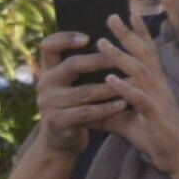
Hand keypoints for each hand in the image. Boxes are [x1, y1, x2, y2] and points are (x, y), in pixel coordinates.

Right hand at [36, 30, 125, 152]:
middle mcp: (44, 84)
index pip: (49, 46)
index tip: (88, 37)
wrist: (61, 141)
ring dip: (111, 87)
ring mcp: (48, 104)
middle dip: (99, 60)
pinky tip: (123, 104)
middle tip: (122, 57)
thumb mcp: (72, 84)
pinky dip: (106, 108)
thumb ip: (82, 65)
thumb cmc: (75, 105)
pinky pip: (85, 113)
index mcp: (49, 70)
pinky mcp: (56, 122)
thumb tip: (112, 38)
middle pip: (71, 66)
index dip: (66, 38)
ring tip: (134, 82)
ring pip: (84, 92)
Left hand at [91, 26, 178, 176]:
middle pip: (144, 55)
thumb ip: (107, 114)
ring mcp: (158, 99)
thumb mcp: (126, 123)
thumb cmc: (156, 138)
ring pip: (140, 72)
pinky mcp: (155, 115)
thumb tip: (84, 112)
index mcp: (154, 85)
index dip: (138, 34)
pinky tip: (110, 80)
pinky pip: (139, 98)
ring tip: (101, 43)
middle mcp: (158, 86)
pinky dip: (124, 88)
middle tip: (112, 15)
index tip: (127, 14)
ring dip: (120, 57)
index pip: (147, 54)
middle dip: (128, 35)